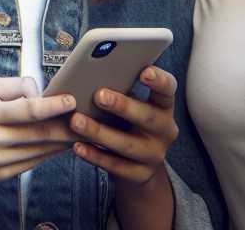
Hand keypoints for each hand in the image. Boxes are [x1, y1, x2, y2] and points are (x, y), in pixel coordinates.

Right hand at [0, 77, 76, 198]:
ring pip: (41, 150)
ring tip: (79, 129)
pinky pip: (34, 162)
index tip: (71, 99)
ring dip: (63, 140)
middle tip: (87, 117)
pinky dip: (50, 153)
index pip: (27, 110)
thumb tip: (41, 93)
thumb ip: (12, 87)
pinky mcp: (2, 176)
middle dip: (67, 126)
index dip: (53, 106)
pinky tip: (60, 144)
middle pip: (40, 133)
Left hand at [71, 66, 178, 227]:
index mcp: (163, 107)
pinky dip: (95, 156)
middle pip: (147, 117)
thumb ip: (119, 90)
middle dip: (123, 106)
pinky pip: (116, 166)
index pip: (168, 90)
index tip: (144, 70)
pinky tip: (78, 147)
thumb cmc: (127, 122)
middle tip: (99, 95)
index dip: (159, 80)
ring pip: (127, 144)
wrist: (138, 165)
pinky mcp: (141, 174)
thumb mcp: (129, 105)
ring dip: (99, 132)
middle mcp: (164, 130)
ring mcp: (154, 154)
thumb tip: (89, 71)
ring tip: (76, 121)